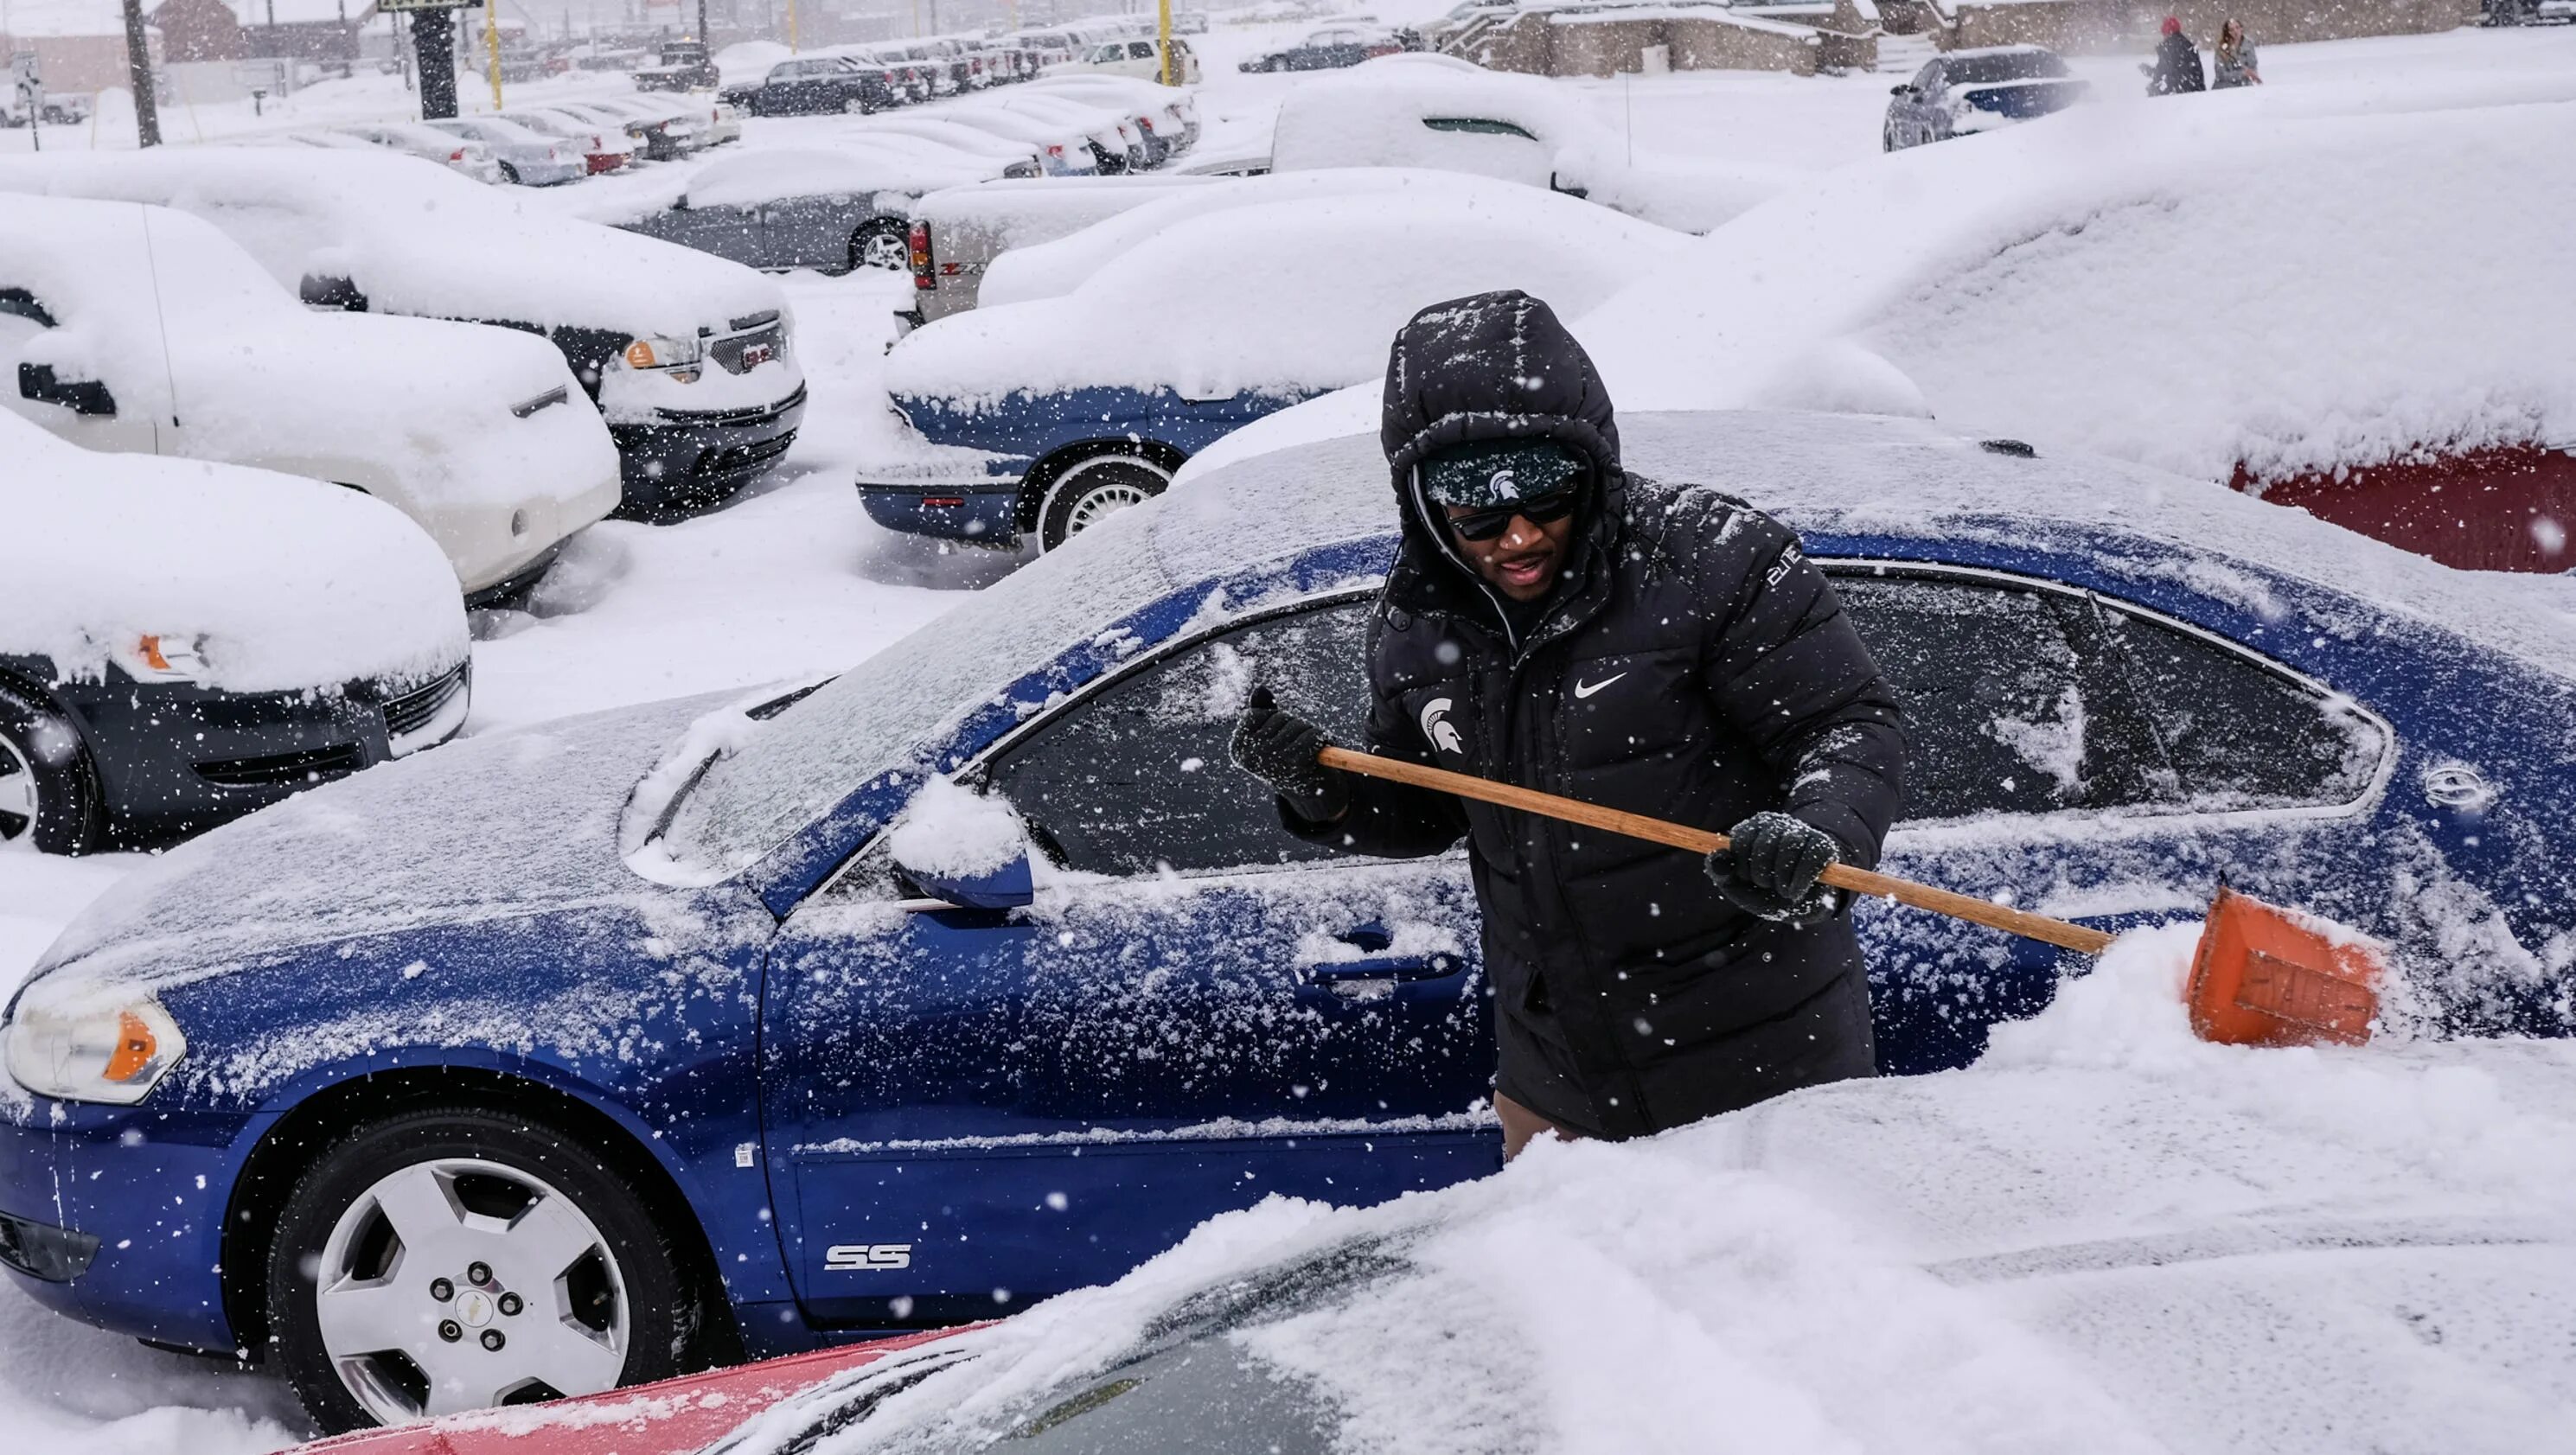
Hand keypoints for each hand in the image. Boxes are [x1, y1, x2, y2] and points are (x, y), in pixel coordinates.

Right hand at [1229, 686, 1347, 822]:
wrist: (1308, 791)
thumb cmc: (1287, 758)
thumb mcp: (1269, 735)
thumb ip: (1262, 711)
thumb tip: (1260, 690)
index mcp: (1238, 750)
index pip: (1256, 714)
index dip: (1273, 720)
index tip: (1278, 738)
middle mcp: (1251, 757)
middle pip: (1280, 718)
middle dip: (1294, 725)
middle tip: (1298, 744)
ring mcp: (1272, 760)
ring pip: (1298, 725)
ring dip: (1310, 731)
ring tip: (1310, 747)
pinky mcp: (1295, 764)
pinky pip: (1312, 736)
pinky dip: (1323, 738)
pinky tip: (1323, 746)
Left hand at [1704, 811, 1841, 925]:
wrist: (1805, 903)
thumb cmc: (1768, 892)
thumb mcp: (1739, 887)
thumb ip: (1720, 872)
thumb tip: (1715, 855)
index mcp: (1753, 829)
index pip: (1741, 839)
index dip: (1742, 865)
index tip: (1748, 878)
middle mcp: (1777, 824)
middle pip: (1764, 844)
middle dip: (1762, 874)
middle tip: (1767, 885)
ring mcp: (1802, 831)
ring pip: (1789, 846)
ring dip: (1781, 880)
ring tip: (1783, 891)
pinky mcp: (1823, 845)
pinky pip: (1811, 858)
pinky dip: (1800, 881)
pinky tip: (1795, 892)